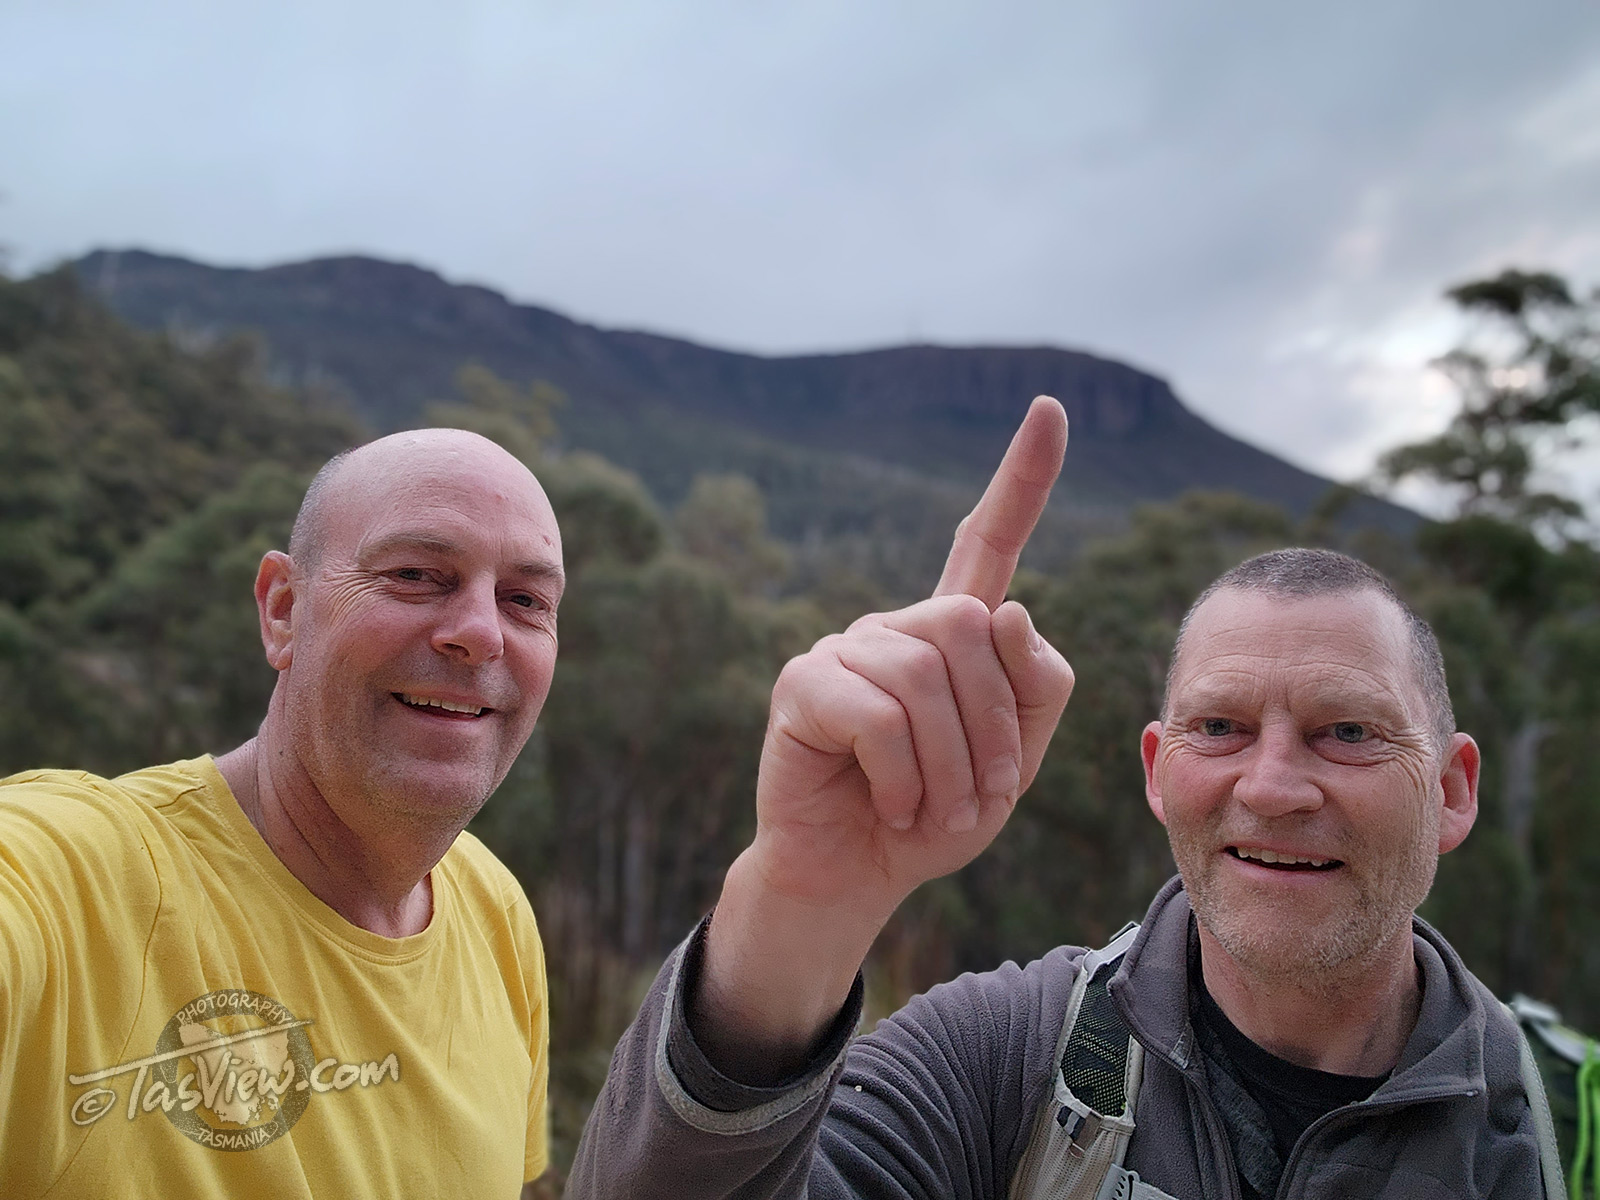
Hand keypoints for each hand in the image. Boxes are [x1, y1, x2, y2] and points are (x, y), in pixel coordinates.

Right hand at [694, 397, 1074, 1078]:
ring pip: (927, 678)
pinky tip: (889, 805)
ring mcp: (845, 648)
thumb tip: (1005, 610)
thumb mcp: (1015, 762)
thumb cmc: (937, 814)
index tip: (1049, 408)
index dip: (1023, 479)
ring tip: (934, 812)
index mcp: (952, 635)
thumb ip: (1034, 688)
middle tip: (981, 797)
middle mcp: (898, 626)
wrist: (859, 875)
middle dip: (994, 728)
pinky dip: (902, 778)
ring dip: (952, 768)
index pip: (987, 541)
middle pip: (973, 628)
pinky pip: (877, 715)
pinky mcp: (802, 684)